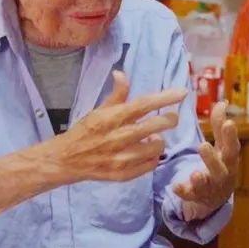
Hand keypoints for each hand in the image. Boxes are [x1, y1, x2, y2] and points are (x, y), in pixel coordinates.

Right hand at [28, 71, 185, 183]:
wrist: (66, 160)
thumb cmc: (85, 132)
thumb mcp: (98, 110)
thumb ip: (116, 95)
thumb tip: (121, 73)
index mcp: (112, 118)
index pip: (143, 105)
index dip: (165, 98)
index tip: (182, 93)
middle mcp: (118, 138)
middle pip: (156, 126)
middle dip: (170, 119)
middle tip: (171, 116)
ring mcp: (121, 158)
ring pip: (157, 147)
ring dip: (159, 140)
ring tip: (152, 137)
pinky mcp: (123, 175)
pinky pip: (151, 165)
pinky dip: (153, 157)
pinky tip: (145, 152)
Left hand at [173, 101, 238, 220]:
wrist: (216, 197)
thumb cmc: (220, 165)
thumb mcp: (221, 146)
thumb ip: (220, 126)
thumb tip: (222, 102)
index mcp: (228, 160)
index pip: (232, 147)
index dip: (231, 136)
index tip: (229, 123)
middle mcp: (222, 175)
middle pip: (221, 168)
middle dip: (213, 159)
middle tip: (203, 146)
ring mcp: (209, 187)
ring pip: (206, 185)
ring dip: (200, 179)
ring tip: (195, 174)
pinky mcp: (196, 197)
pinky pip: (190, 196)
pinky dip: (183, 192)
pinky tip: (175, 187)